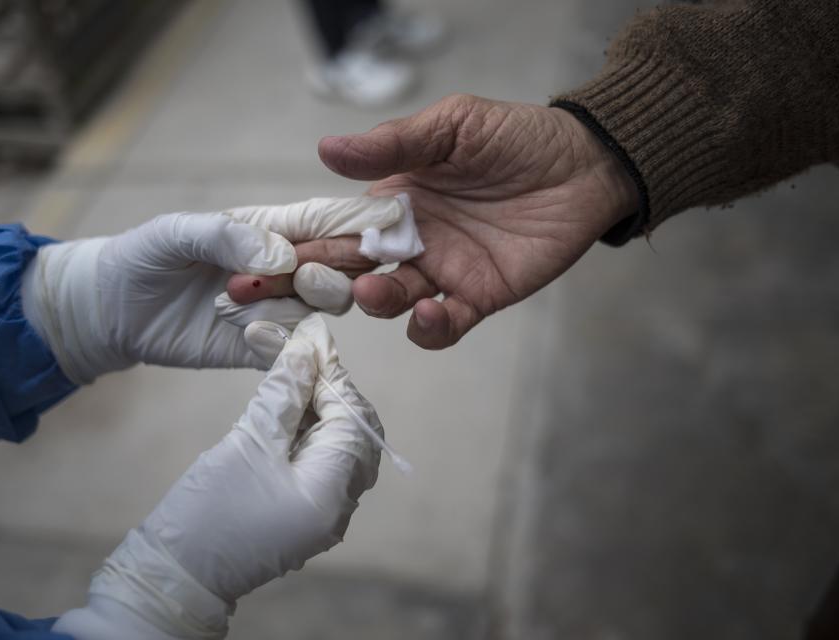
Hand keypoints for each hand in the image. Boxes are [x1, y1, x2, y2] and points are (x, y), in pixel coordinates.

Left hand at [21, 197, 403, 382]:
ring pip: (323, 306)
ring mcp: (275, 308)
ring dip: (308, 299)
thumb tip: (283, 255)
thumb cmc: (143, 256)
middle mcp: (284, 268)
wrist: (111, 310)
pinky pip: (291, 347)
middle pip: (340, 266)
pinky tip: (255, 334)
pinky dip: (285, 342)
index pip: (325, 221)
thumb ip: (228, 237)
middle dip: (337, 266)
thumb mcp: (177, 234)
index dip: (358, 222)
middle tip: (302, 270)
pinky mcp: (259, 347)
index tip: (389, 222)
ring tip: (263, 293)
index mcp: (270, 229)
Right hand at [53, 314, 381, 639]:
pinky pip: (318, 463)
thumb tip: (305, 350)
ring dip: (318, 409)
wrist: (177, 572)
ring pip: (337, 445)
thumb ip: (283, 394)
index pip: (353, 420)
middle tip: (301, 358)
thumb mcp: (248, 442)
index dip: (333, 377)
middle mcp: (339, 506)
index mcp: (333, 492)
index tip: (310, 343)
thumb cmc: (210, 511)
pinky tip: (286, 406)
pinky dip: (307, 432)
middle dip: (330, 392)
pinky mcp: (302, 512)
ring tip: (291, 374)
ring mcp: (323, 512)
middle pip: (352, 433)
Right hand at [241, 95, 637, 348]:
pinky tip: (430, 311)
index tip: (254, 258)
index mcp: (392, 200)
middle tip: (272, 292)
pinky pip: (445, 324)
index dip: (294, 242)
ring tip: (372, 291)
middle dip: (305, 283)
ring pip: (390, 300)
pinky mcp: (478, 297)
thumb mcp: (451, 126)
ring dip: (373, 301)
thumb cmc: (515, 137)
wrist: (584, 164)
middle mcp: (408, 241)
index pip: (332, 225)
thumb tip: (325, 149)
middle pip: (345, 270)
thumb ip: (393, 145)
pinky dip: (431, 326)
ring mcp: (441, 272)